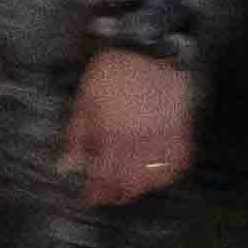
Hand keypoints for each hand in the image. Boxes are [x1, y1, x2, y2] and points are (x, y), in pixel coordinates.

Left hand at [62, 49, 196, 210]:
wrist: (158, 49)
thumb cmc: (119, 71)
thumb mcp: (87, 95)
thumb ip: (76, 133)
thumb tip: (66, 165)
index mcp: (111, 135)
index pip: (101, 176)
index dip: (93, 192)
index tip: (88, 198)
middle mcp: (137, 144)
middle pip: (125, 184)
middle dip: (114, 195)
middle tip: (107, 197)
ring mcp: (162, 142)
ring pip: (150, 180)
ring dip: (137, 189)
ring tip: (128, 190)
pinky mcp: (181, 136)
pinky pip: (175, 167)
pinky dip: (164, 176)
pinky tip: (155, 175)